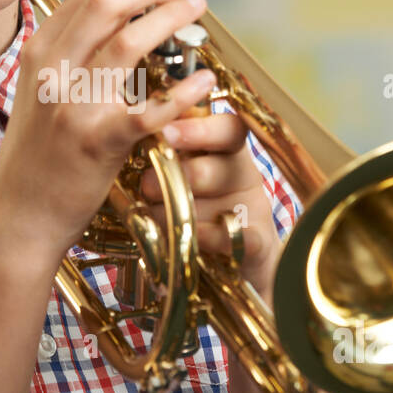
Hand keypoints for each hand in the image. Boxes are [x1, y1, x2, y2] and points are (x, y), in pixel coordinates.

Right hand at [0, 0, 218, 259]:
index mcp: (39, 53)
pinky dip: (183, 90)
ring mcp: (74, 106)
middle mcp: (53, 71)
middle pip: (108, 1)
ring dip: (172, 18)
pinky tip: (204, 80)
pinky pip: (150, 108)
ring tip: (197, 13)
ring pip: (130, 42)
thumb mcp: (40, 93)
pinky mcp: (99, 142)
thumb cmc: (37, 157)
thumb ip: (69, 55)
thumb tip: (114, 18)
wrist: (19, 216)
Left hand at [139, 105, 282, 302]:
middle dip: (178, 176)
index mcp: (224, 150)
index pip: (226, 127)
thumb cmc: (189, 208)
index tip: (165, 132)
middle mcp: (242, 174)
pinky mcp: (259, 243)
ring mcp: (254, 208)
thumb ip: (164, 151)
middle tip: (146, 186)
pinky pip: (238, 236)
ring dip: (182, 214)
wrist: (227, 266)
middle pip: (219, 166)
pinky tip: (192, 238)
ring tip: (153, 219)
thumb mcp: (175, 175)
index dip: (198, 129)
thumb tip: (133, 127)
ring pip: (219, 204)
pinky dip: (212, 238)